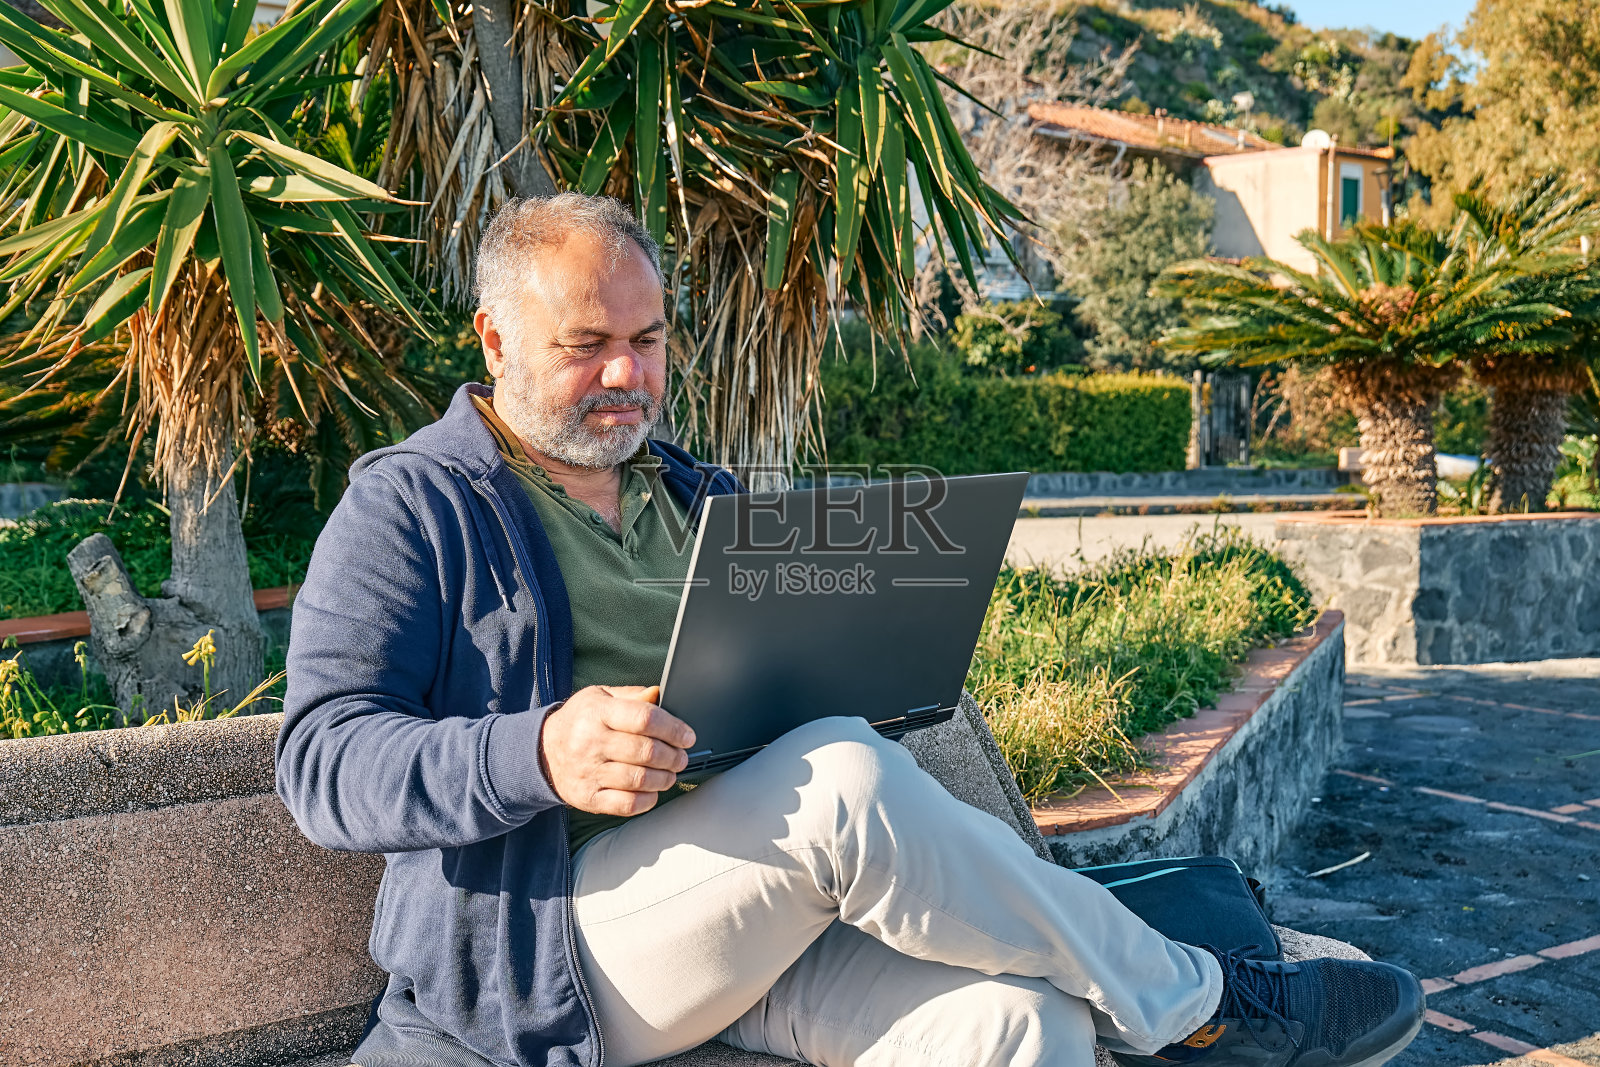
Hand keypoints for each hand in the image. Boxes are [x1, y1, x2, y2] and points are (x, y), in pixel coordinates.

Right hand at [539, 685, 695, 815]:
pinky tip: (652, 791)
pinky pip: (626, 804)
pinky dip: (647, 800)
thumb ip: (631, 696)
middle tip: (682, 757)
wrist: (542, 752)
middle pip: (646, 751)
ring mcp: (588, 772)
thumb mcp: (600, 697)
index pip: (644, 718)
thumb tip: (659, 695)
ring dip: (664, 778)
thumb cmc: (580, 721)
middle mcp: (591, 742)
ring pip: (639, 780)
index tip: (687, 736)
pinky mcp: (588, 797)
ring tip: (670, 773)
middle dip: (673, 756)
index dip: (673, 728)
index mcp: (597, 712)